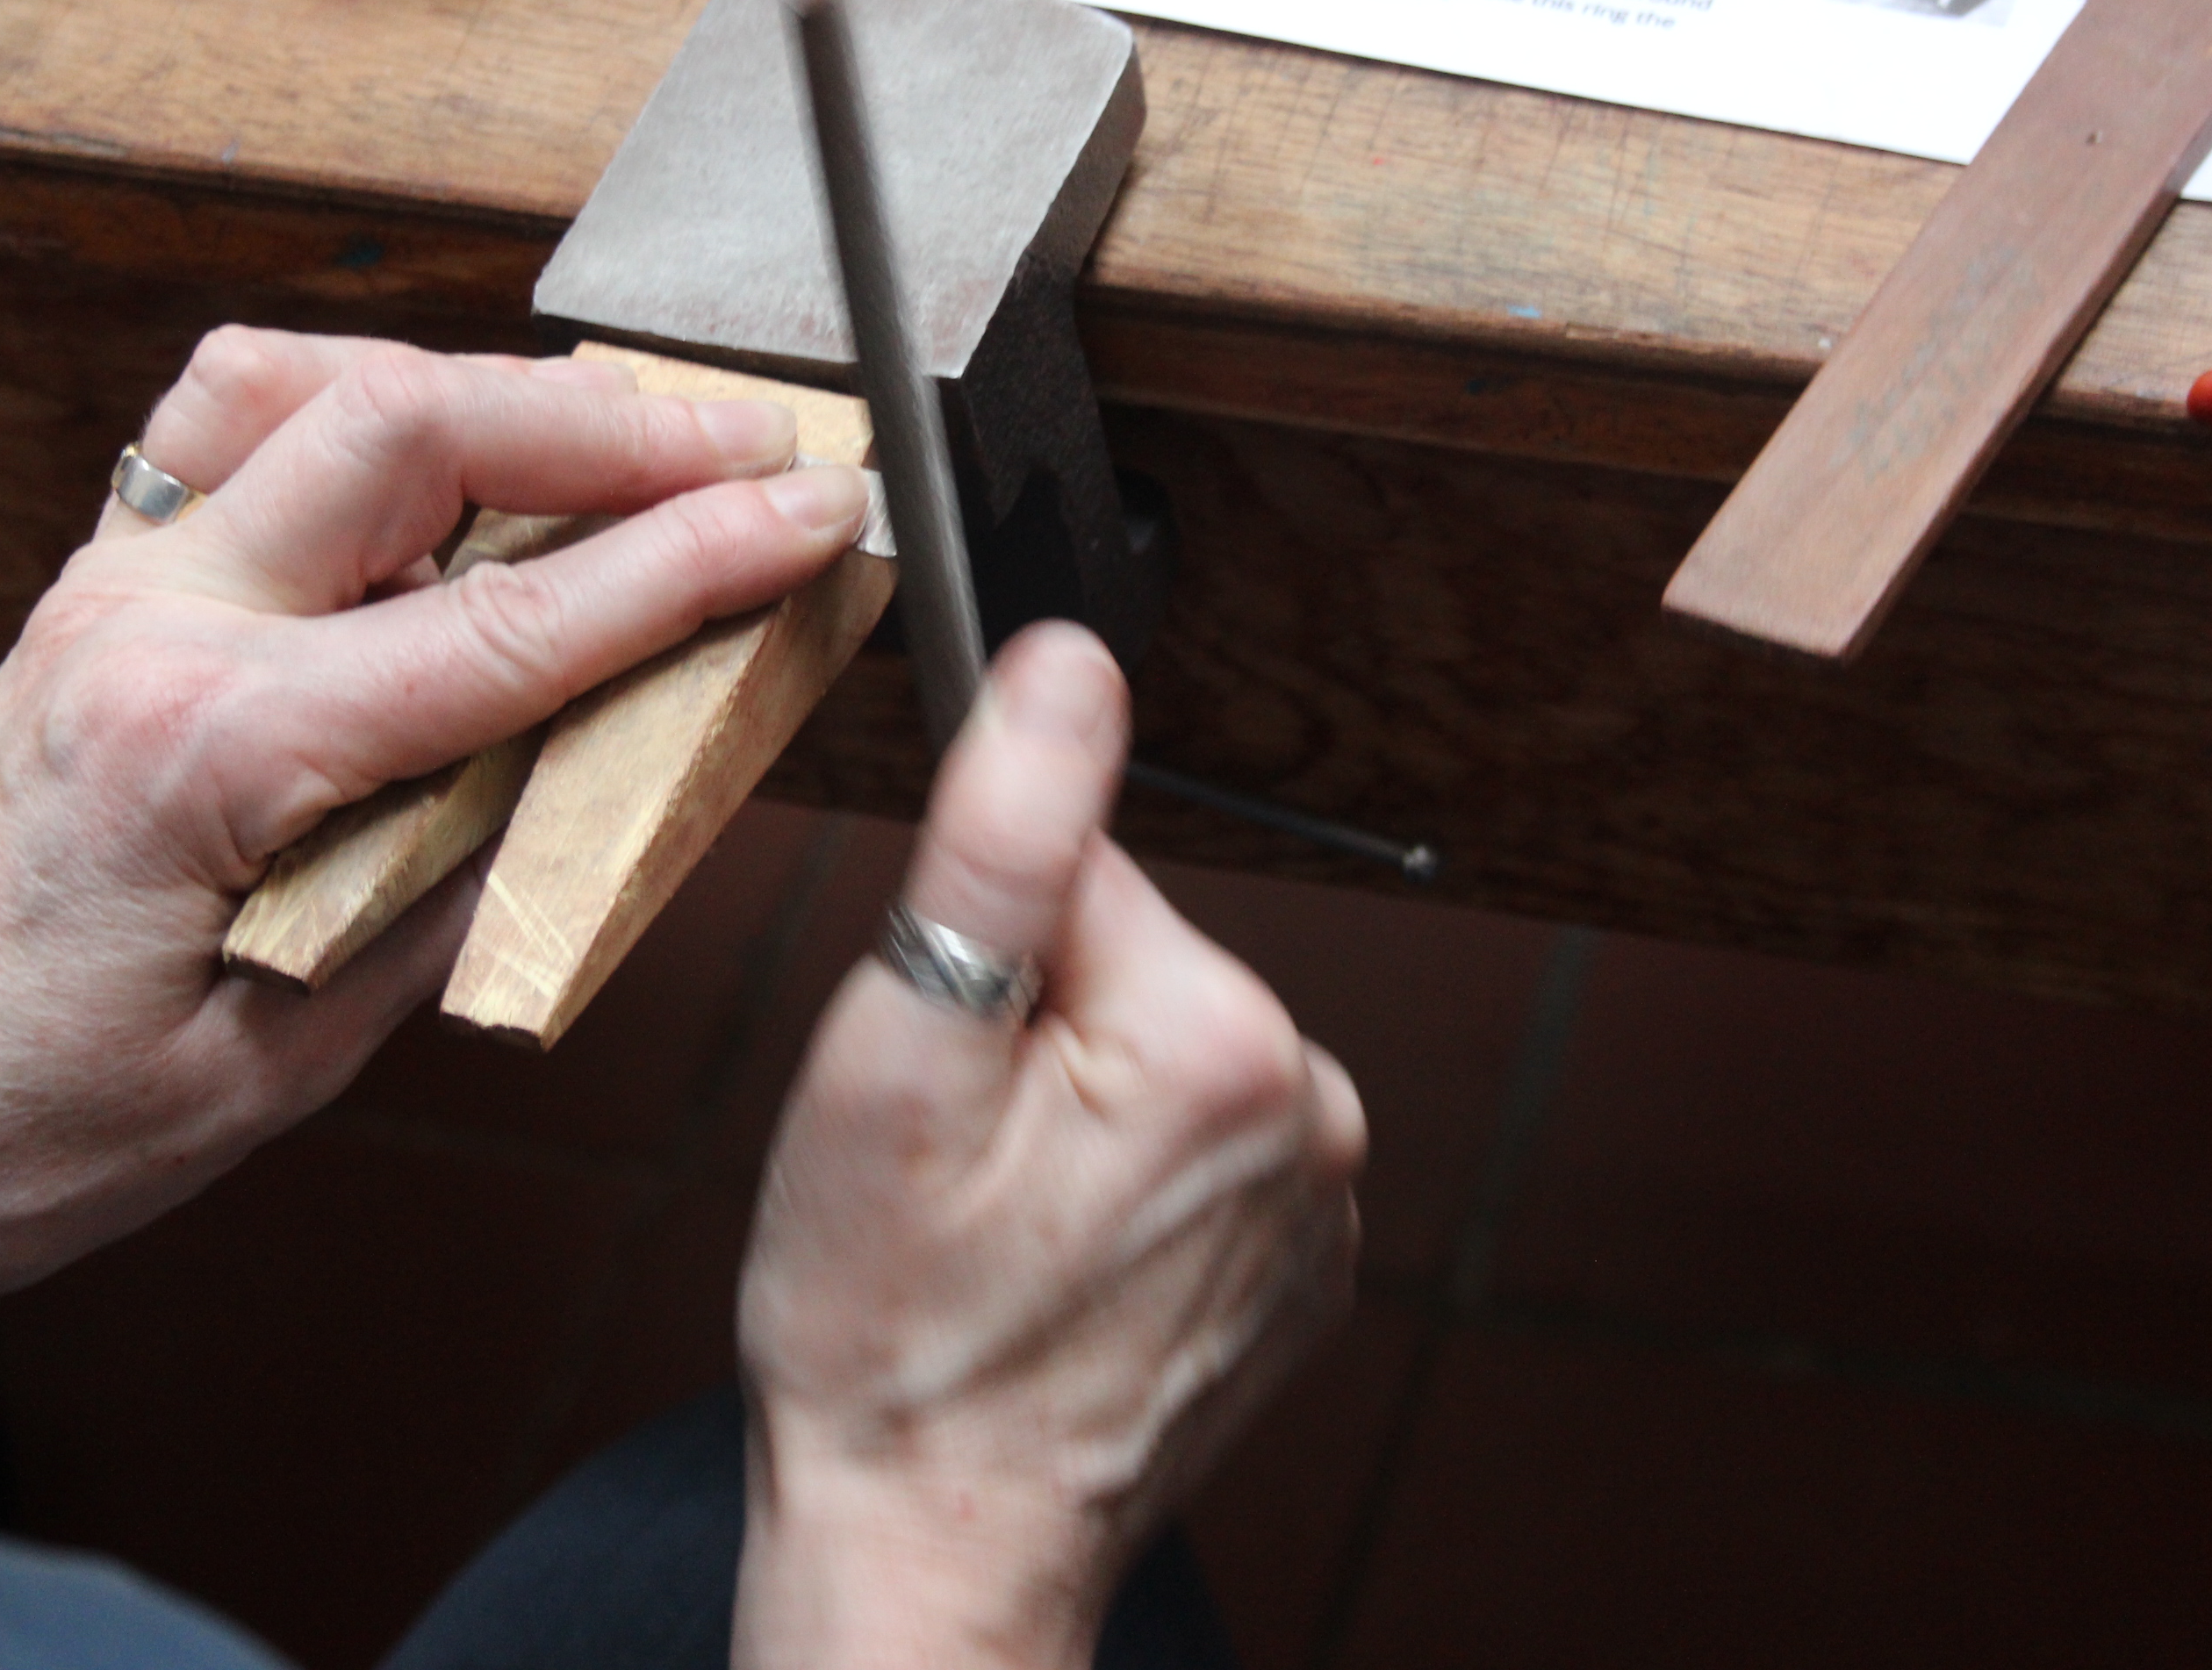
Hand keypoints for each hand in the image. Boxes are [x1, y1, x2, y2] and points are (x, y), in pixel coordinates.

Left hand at [0, 326, 868, 1400]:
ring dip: (483, 385)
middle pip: (409, 423)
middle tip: (755, 441)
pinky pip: (229, 429)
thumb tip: (602, 763)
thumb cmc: (16, 1122)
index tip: (808, 514)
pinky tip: (438, 460)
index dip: (690, 560)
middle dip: (613, 421)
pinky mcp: (94, 595)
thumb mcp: (288, 1057)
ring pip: (307, 381)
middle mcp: (147, 627)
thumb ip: (454, 886)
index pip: (510, 623)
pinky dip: (358, 406)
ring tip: (616, 433)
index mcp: (206, 749)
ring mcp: (108, 589)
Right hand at [734, 625, 1367, 1669]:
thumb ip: (998, 840)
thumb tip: (1070, 662)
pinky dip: (1123, 1174)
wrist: (939, 1548)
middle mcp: (1313, 1102)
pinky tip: (1059, 1260)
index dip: (972, 942)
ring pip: (1158, 1047)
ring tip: (999, 1225)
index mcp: (1220, 1036)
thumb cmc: (889, 1336)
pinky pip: (1198, 1140)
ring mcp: (1322, 1193)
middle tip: (950, 1159)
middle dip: (1027, 1025)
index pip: (1078, 868)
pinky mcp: (1306, 1256)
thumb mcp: (895, 1061)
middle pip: (1129, 955)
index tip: (932, 1053)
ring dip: (1073, 1102)